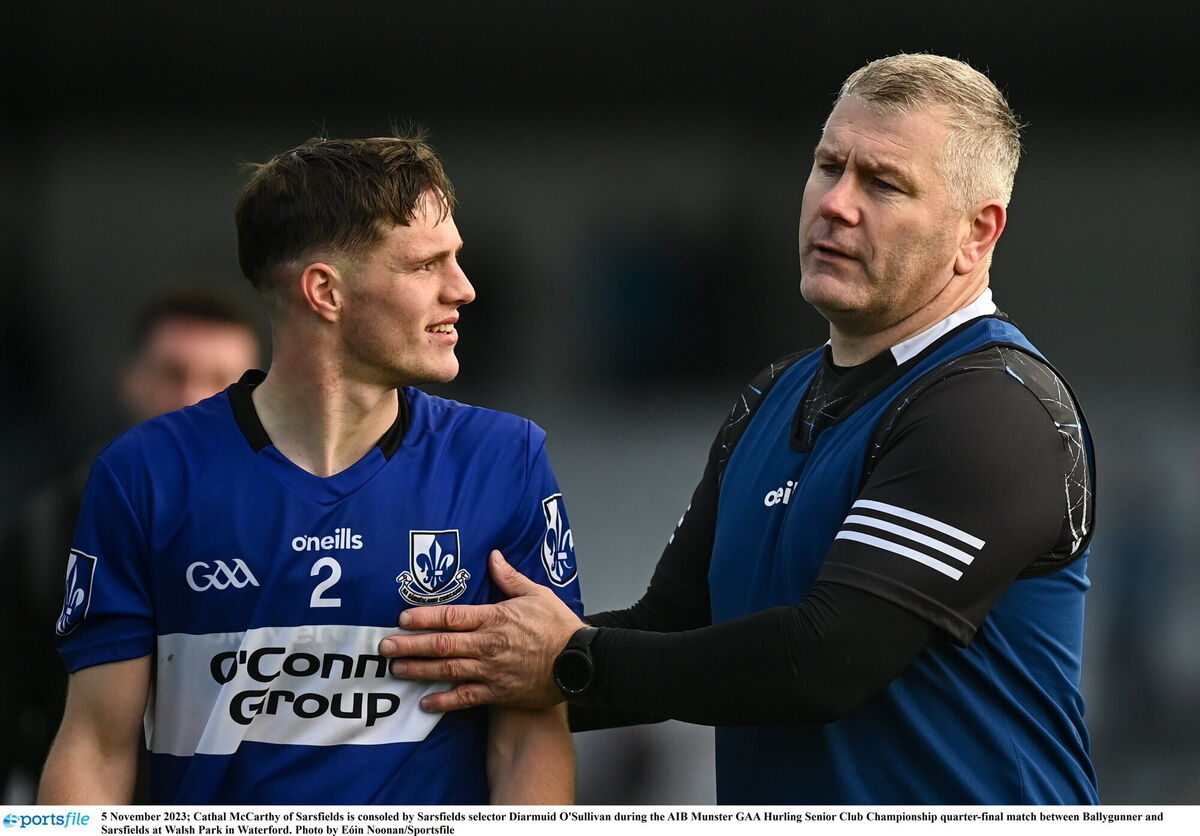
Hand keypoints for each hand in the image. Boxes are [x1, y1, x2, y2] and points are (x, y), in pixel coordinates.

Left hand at [378, 550, 585, 711]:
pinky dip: (444, 702)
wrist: (581, 663)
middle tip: (384, 646)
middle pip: (441, 644)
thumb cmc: (559, 627)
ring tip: (396, 668)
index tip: (402, 618)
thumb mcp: (537, 594)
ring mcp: (491, 671)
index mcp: (495, 618)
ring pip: (448, 670)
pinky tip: (425, 703)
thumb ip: (510, 578)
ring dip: (419, 669)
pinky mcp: (499, 693)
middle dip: (410, 644)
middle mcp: (488, 645)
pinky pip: (466, 699)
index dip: (424, 617)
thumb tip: (493, 557)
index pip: (451, 616)